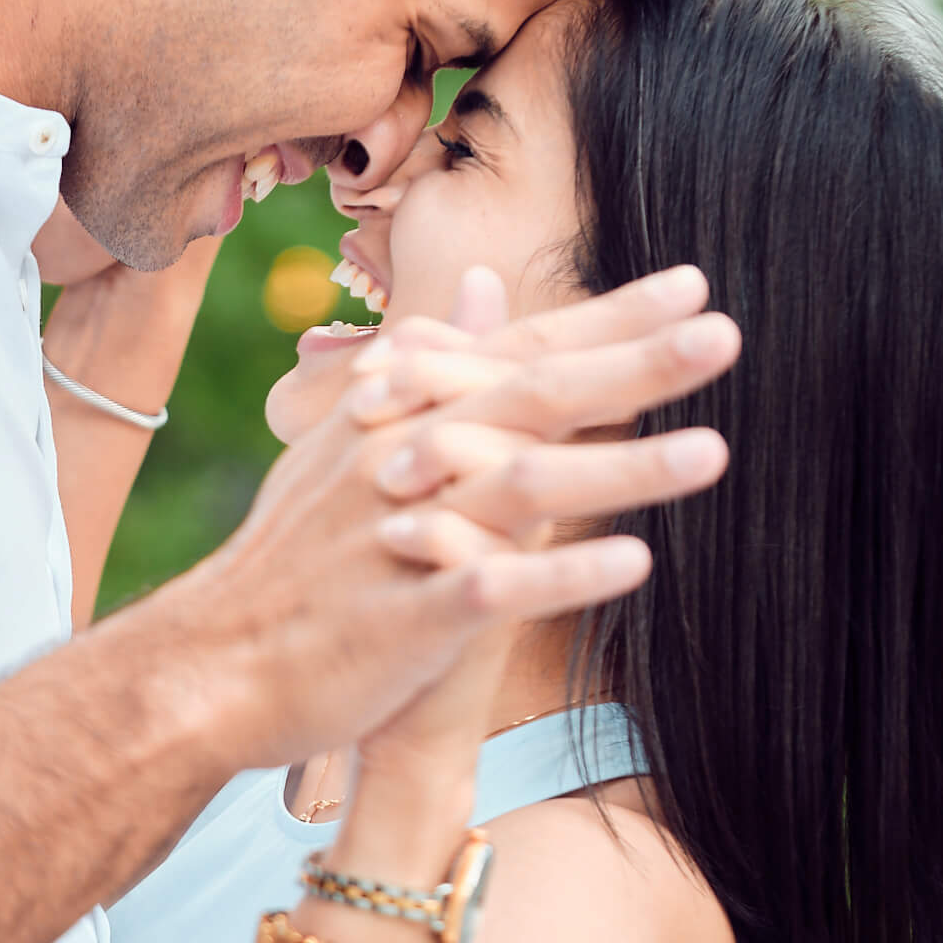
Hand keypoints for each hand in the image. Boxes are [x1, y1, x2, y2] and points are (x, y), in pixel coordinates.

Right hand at [174, 262, 737, 772]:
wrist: (215, 663)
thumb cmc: (300, 557)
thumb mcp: (356, 440)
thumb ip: (433, 364)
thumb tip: (483, 279)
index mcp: (405, 416)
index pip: (520, 351)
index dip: (607, 319)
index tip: (694, 287)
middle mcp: (405, 459)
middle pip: (532, 397)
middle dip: (632, 364)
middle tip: (726, 334)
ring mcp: (400, 535)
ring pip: (522, 485)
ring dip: (621, 469)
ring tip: (715, 453)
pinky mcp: (402, 616)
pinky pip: (490, 588)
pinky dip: (562, 575)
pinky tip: (636, 564)